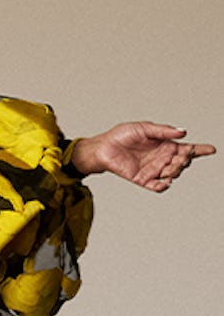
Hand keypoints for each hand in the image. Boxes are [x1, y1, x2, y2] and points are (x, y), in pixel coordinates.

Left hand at [70, 122, 215, 191]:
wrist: (103, 147)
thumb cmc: (122, 135)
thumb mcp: (144, 128)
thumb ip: (163, 131)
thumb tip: (183, 132)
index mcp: (165, 145)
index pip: (187, 148)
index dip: (200, 149)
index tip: (212, 149)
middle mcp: (162, 158)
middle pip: (183, 163)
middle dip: (185, 161)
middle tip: (180, 157)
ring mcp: (154, 170)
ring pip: (173, 174)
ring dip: (175, 171)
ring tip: (168, 168)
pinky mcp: (144, 180)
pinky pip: (158, 187)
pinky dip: (164, 186)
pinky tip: (165, 181)